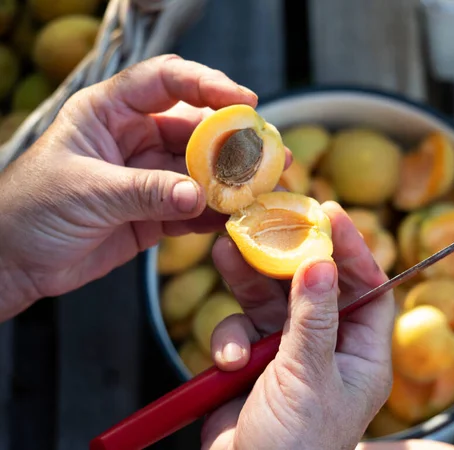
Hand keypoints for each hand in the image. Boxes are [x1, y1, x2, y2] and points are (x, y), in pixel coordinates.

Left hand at [0, 54, 290, 320]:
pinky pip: (193, 208)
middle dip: (234, 141)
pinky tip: (235, 217)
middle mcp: (134, 139)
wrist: (12, 263)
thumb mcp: (86, 192)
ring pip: (200, 171)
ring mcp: (147, 176)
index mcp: (109, 114)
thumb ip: (145, 192)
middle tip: (270, 152)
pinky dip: (215, 214)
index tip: (244, 99)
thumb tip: (197, 195)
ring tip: (266, 187)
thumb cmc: (29, 211)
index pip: (165, 82)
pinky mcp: (154, 212)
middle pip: (195, 130)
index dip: (207, 85)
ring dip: (232, 180)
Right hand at [201, 201, 395, 449]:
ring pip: (269, 301)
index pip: (369, 288)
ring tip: (226, 253)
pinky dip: (229, 340)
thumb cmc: (296, 448)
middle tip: (268, 223)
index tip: (330, 215)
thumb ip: (313, 319)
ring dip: (247, 281)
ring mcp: (288, 353)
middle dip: (287, 257)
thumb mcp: (309, 378)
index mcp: (360, 354)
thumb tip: (321, 264)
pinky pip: (240, 331)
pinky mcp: (253, 361)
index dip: (352, 249)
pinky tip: (228, 362)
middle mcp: (327, 347)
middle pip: (312, 286)